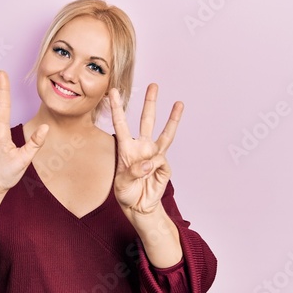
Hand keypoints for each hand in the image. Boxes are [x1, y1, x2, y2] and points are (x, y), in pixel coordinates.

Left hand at [109, 83, 182, 214]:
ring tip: (179, 103)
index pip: (120, 123)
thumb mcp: (121, 185)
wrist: (139, 207)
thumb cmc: (126, 193)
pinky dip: (155, 168)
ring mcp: (154, 155)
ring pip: (165, 133)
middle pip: (147, 121)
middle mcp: (141, 147)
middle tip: (153, 85)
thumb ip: (132, 173)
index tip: (113, 92)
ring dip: (172, 118)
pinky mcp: (164, 165)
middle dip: (150, 102)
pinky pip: (161, 162)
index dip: (117, 108)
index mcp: (126, 148)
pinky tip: (150, 176)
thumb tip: (149, 163)